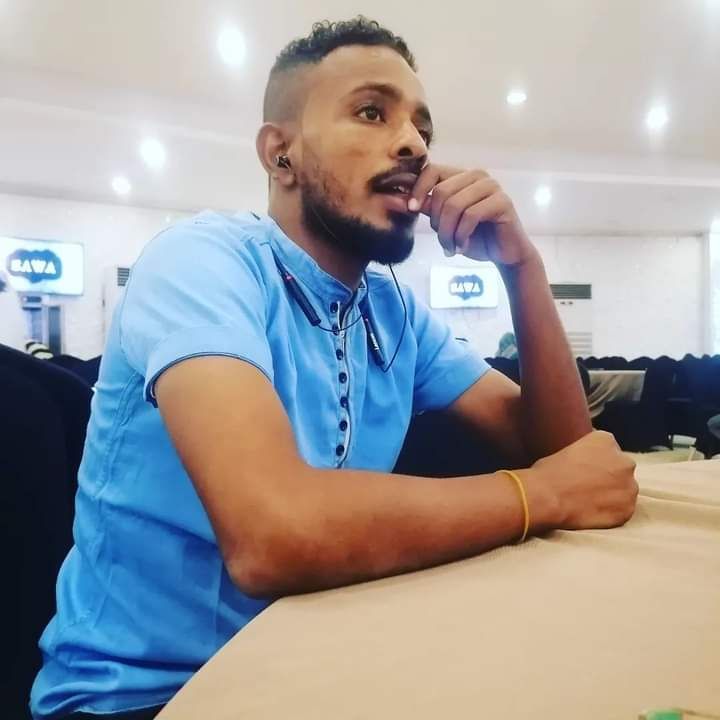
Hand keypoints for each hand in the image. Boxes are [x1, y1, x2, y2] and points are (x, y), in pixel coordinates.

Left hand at [409, 164, 536, 266]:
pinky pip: (471, 215)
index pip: (432, 170)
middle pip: (441, 192)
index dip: (418, 189)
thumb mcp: (444, 222)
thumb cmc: (474, 237)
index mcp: (461, 176)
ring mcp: (491, 186)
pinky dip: (462, 235)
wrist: (503, 254)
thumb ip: (426, 208)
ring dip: (448, 233)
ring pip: (454, 205)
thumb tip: (396, 199)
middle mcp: (477, 176)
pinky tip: (463, 246)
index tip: (411, 210)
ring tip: (451, 247)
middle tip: (442, 242)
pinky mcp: (502, 201)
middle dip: (436, 222)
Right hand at [528, 431, 638, 530]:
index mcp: (606, 440)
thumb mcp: (564, 449)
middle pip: (620, 468)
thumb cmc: (548, 473)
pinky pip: (622, 511)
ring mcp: (629, 487)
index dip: (596, 460)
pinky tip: (592, 513)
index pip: (608, 448)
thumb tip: (583, 462)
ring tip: (588, 502)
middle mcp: (624, 461)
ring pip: (624, 491)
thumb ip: (583, 453)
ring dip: (612, 495)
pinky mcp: (627, 510)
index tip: (586, 469)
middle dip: (609, 476)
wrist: (546, 497)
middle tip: (588, 486)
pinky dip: (611, 513)